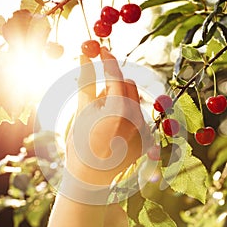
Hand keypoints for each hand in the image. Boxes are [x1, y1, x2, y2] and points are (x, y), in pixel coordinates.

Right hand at [65, 47, 150, 188]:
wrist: (90, 178)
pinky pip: (138, 114)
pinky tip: (114, 129)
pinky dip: (126, 113)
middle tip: (97, 93)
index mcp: (116, 116)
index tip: (100, 48)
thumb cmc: (80, 145)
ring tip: (104, 118)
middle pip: (127, 86)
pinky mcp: (147, 138)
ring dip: (119, 99)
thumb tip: (84, 55)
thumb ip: (86, 82)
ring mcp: (143, 132)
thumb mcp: (81, 112)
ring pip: (134, 100)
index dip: (107, 61)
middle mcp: (135, 123)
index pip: (115, 78)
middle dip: (112, 83)